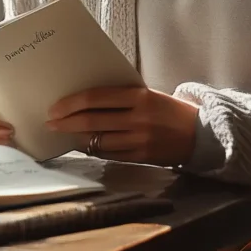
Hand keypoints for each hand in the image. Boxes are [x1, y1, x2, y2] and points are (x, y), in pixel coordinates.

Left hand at [45, 86, 197, 166]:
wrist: (200, 134)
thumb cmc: (169, 110)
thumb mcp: (148, 94)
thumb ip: (122, 96)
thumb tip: (87, 100)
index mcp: (139, 96)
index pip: (97, 97)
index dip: (72, 102)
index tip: (56, 106)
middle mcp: (138, 118)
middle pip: (93, 120)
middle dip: (67, 121)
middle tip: (51, 122)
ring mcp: (139, 139)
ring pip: (99, 140)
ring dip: (77, 137)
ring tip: (64, 134)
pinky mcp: (141, 156)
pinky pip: (110, 154)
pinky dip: (94, 149)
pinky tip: (84, 145)